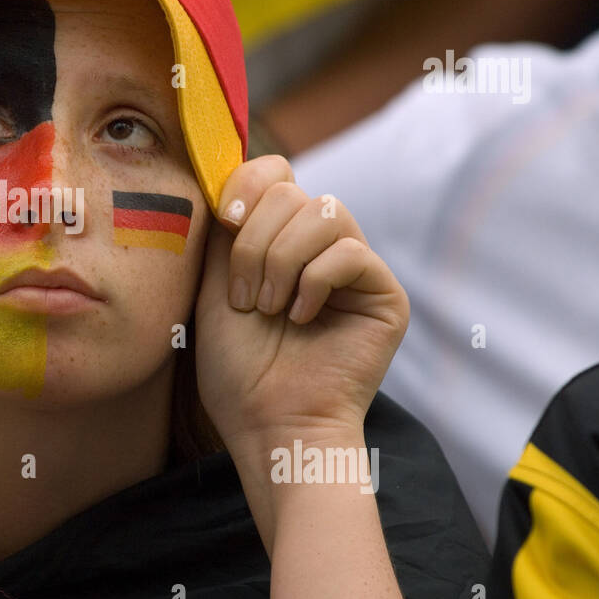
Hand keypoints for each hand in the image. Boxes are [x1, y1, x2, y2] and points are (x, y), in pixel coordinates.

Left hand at [193, 155, 408, 450]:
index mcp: (278, 240)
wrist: (268, 424)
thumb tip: (228, 177)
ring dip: (281, 261)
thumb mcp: (214, 287)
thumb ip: (225, 232)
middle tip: (247, 300)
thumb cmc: (238, 369)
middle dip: (254, 242)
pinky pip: (350, 252)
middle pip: (291, 191)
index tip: (224, 221)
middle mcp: (319, 247)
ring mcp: (354, 269)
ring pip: (323, 211)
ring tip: (270, 310)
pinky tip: (302, 319)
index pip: (274, 173)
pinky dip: (314, 282)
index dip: (246, 184)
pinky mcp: (384, 294)